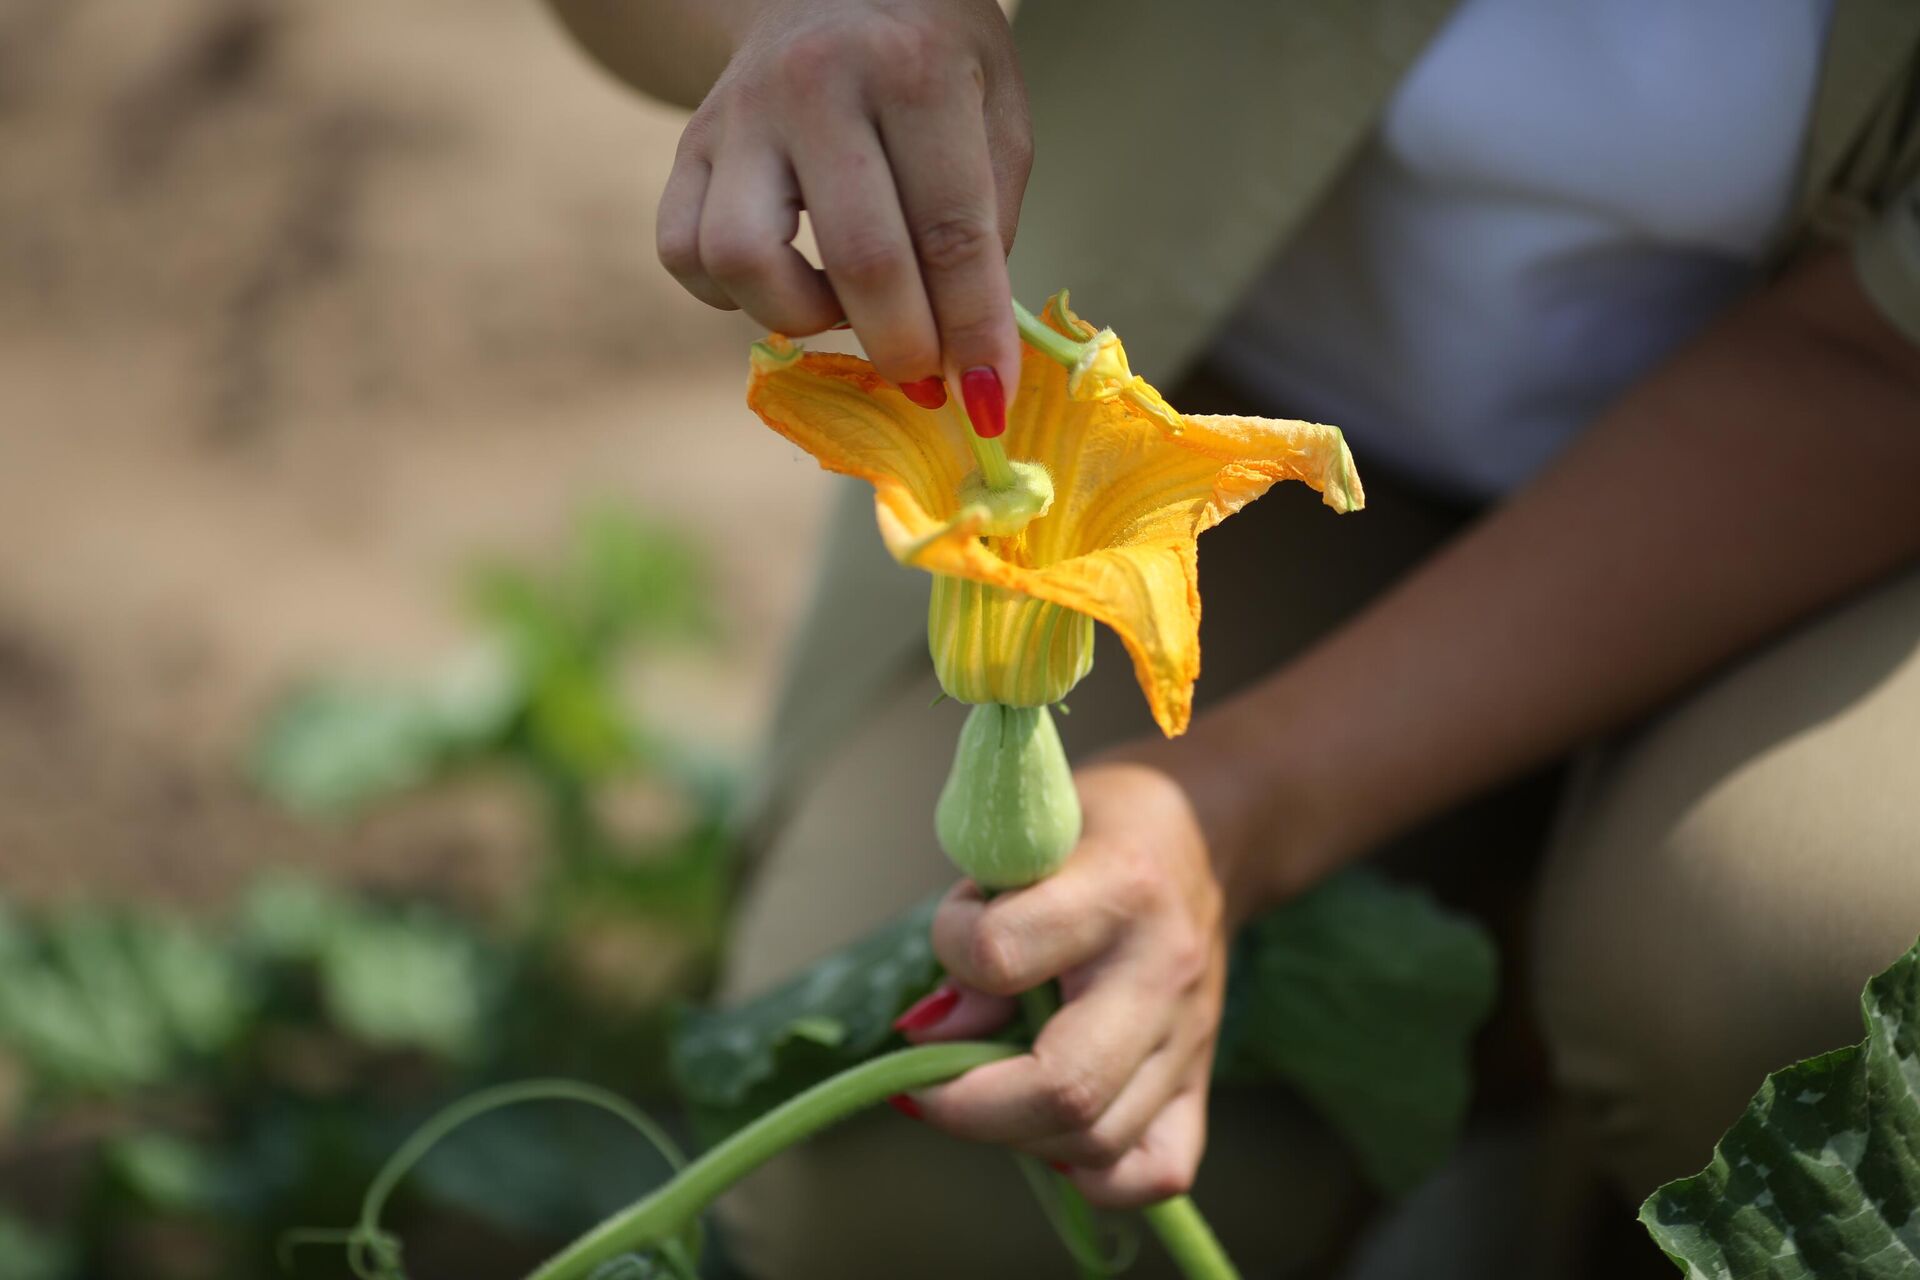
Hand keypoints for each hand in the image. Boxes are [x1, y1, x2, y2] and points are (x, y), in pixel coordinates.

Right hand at [657, 0, 1030, 410]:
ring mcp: (739, 116)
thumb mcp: (995, 112)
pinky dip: (734, 296)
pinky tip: (787, 280)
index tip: (988, 399)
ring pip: (743, 261)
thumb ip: (989, 224)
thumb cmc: (930, 55)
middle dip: (904, 348)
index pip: (951, 233)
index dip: (973, 332)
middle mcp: (815, 85)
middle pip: (861, 260)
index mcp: (912, 69)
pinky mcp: (689, 145)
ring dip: (804, 316)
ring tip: (845, 304)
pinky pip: (685, 253)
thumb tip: (969, 351)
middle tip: (926, 376)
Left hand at [897, 760, 1239, 1208]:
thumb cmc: (1097, 829)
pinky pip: (1154, 1170)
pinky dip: (1091, 1172)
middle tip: (928, 1080)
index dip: (952, 947)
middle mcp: (1163, 972)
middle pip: (1065, 1088)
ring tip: (990, 1089)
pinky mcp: (1201, 1082)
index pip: (1001, 953)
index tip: (954, 932)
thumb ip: (976, 923)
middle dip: (968, 1105)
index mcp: (1118, 888)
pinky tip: (1051, 1129)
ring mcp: (1190, 1038)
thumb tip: (930, 1032)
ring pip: (1099, 1144)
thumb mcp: (1027, 837)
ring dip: (1018, 1136)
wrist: (1208, 833)